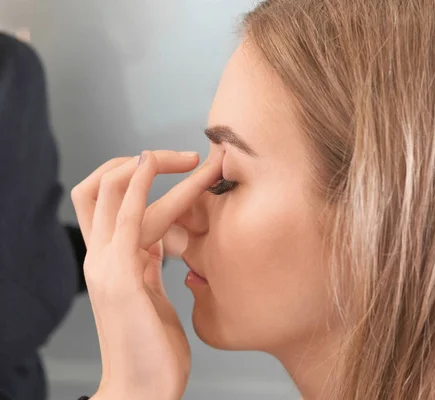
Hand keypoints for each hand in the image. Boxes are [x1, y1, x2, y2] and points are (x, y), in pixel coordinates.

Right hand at [71, 150, 222, 399]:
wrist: (142, 389)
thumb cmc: (151, 346)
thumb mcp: (151, 292)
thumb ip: (149, 262)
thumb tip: (165, 237)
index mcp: (110, 259)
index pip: (112, 200)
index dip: (144, 176)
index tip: (188, 168)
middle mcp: (100, 255)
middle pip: (100, 186)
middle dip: (142, 161)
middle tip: (189, 157)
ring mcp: (105, 263)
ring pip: (112, 191)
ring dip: (151, 165)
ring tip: (191, 158)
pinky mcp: (120, 275)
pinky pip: (126, 217)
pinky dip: (137, 185)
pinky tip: (152, 163)